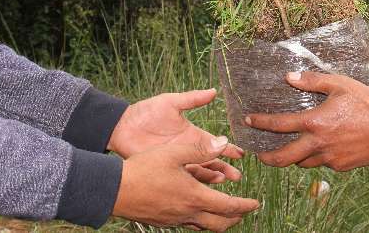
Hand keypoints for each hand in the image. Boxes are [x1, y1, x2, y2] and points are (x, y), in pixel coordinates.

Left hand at [109, 89, 243, 182]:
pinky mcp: (165, 169)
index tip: (241, 154)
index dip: (227, 148)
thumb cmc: (146, 112)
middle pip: (211, 161)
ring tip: (222, 180)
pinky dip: (193, 182)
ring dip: (212, 176)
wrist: (122, 126)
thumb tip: (214, 91)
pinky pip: (183, 179)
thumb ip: (192, 98)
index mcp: (192, 135)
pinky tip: (201, 186)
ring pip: (199, 172)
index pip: (214, 143)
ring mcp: (177, 161)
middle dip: (225, 168)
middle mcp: (188, 150)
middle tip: (237, 176)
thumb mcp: (171, 102)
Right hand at [114, 137, 260, 231]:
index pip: (228, 207)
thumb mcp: (173, 153)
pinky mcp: (162, 221)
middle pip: (219, 223)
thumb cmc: (143, 169)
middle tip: (244, 211)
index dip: (244, 205)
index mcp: (194, 196)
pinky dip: (199, 220)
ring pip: (203, 226)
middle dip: (235, 218)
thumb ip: (200, 148)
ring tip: (224, 213)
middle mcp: (187, 212)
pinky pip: (188, 224)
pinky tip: (195, 212)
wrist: (113, 190)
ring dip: (218, 220)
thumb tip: (223, 142)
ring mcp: (174, 219)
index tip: (255, 203)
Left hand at [245, 72, 368, 171]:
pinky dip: (318, 157)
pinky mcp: (342, 166)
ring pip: (303, 163)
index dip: (260, 123)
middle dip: (267, 158)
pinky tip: (322, 147)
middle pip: (283, 157)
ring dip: (295, 157)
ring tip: (291, 150)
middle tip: (259, 155)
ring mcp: (330, 158)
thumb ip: (312, 80)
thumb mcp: (339, 84)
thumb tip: (289, 77)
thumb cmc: (367, 101)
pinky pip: (323, 164)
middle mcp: (318, 143)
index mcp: (314, 122)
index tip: (248, 121)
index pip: (278, 125)